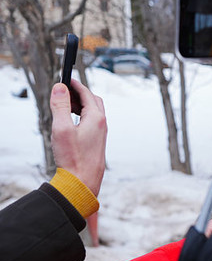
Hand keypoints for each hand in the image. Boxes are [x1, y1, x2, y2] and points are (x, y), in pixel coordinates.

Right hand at [50, 79, 106, 194]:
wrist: (82, 182)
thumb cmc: (73, 157)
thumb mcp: (62, 128)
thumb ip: (61, 106)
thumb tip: (60, 87)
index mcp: (96, 118)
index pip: (87, 94)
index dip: (76, 85)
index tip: (66, 78)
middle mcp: (102, 124)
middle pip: (94, 101)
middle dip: (80, 93)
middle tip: (65, 91)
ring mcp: (101, 134)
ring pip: (94, 112)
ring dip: (81, 105)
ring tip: (64, 106)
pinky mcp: (97, 142)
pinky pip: (92, 122)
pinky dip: (82, 116)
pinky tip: (71, 123)